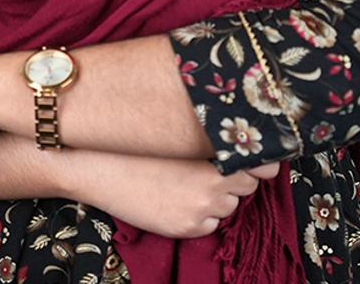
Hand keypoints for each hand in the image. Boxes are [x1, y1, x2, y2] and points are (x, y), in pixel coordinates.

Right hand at [74, 152, 280, 238]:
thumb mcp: (179, 132)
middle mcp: (213, 182)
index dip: (256, 159)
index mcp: (213, 153)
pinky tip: (179, 198)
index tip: (254, 157)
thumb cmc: (137, 141)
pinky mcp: (186, 227)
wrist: (101, 165)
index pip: (257, 162)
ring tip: (189, 182)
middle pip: (247, 184)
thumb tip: (242, 145)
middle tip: (211, 167)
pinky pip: (210, 224)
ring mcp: (201, 207)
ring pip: (230, 205)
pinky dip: (202, 215)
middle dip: (235, 177)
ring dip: (219, 196)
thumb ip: (212, 137)